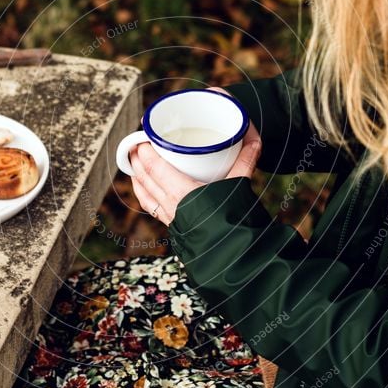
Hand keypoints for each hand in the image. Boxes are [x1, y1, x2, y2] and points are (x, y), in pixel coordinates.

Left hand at [129, 90, 261, 225]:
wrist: (233, 251)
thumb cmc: (233, 220)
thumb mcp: (239, 185)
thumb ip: (245, 159)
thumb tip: (252, 138)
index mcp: (181, 192)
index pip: (153, 167)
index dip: (144, 151)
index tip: (143, 136)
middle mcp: (169, 204)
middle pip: (143, 177)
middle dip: (136, 158)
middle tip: (136, 142)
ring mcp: (168, 215)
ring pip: (143, 192)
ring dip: (136, 174)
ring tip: (135, 159)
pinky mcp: (171, 223)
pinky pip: (148, 205)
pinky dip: (142, 191)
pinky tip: (142, 185)